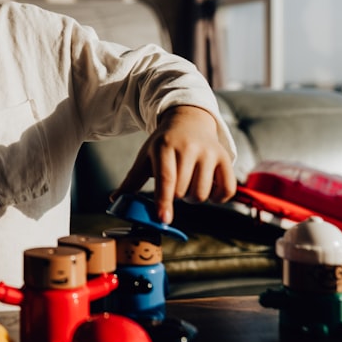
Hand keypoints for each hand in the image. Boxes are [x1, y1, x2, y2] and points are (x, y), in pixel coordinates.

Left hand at [113, 105, 235, 223]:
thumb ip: (132, 180)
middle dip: (176, 196)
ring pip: (202, 194)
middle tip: (175, 183)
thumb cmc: (164, 144)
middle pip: (182, 191)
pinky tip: (208, 188)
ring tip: (189, 183)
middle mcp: (189, 147)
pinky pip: (226, 191)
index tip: (163, 220)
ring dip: (193, 197)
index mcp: (165, 146)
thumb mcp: (146, 156)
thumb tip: (115, 200)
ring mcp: (210, 152)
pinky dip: (217, 198)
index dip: (164, 201)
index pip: (166, 178)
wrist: (189, 121)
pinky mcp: (226, 158)